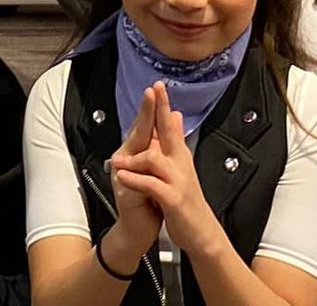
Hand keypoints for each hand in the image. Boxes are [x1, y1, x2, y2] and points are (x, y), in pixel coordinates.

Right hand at [99, 81, 164, 263]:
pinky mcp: (124, 191)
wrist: (140, 227)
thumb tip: (174, 115)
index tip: (158, 87)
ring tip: (146, 120)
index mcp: (139, 151)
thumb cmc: (149, 197)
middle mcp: (127, 158)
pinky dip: (135, 168)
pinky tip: (140, 159)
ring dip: (139, 133)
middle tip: (150, 92)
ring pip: (132, 149)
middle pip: (138, 131)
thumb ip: (162, 141)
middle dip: (145, 112)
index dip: (152, 107)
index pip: (147, 125)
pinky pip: (130, 177)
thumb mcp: (159, 166)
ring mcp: (122, 173)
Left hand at [108, 83, 225, 257]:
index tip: (157, 85)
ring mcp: (177, 180)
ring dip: (133, 158)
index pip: (169, 125)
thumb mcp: (181, 167)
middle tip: (153, 90)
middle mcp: (180, 162)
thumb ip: (176, 141)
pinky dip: (136, 179)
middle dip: (159, 110)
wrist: (200, 232)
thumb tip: (176, 115)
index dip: (163, 105)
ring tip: (116, 162)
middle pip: (168, 131)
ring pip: (153, 159)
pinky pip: (151, 185)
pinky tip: (123, 176)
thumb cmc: (186, 199)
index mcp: (178, 154)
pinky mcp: (172, 199)